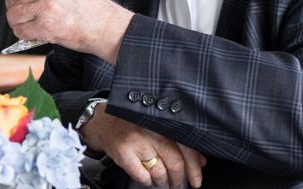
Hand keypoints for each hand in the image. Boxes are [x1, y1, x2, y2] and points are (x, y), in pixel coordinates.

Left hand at [4, 0, 133, 62]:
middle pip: (13, 0)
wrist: (109, 28)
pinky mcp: (45, 26)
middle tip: (25, 21)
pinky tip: (36, 36)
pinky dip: (24, 36)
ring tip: (31, 29)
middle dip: (16, 13)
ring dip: (18, 25)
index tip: (19, 6)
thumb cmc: (93, 11)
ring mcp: (46, 7)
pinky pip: (21, 31)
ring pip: (13, 15)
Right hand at [82, 107, 205, 187]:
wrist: (101, 120)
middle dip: (179, 180)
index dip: (194, 168)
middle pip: (175, 163)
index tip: (196, 181)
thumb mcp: (157, 128)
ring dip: (162, 182)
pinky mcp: (123, 151)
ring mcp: (137, 140)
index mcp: (164, 123)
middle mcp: (152, 130)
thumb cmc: (132, 125)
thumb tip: (201, 162)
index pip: (187, 148)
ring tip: (161, 182)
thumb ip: (179, 143)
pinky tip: (146, 178)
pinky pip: (142, 176)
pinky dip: (146, 181)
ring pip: (159, 172)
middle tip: (178, 185)